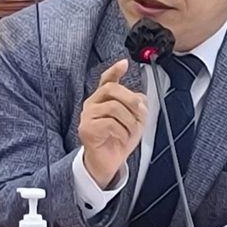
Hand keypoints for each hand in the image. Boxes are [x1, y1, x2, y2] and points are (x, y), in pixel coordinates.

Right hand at [78, 59, 147, 188]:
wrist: (108, 162)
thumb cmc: (119, 139)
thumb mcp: (134, 120)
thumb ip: (137, 106)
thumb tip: (141, 99)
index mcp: (104, 99)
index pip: (107, 79)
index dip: (115, 70)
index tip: (124, 63)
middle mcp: (93, 104)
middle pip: (112, 89)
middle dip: (131, 99)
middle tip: (140, 112)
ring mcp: (87, 116)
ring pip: (114, 108)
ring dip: (129, 121)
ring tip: (131, 132)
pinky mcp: (86, 129)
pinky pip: (110, 124)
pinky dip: (122, 133)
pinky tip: (121, 139)